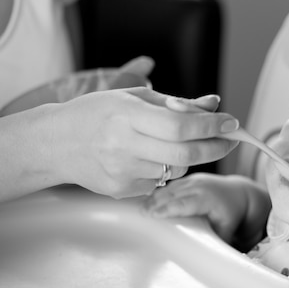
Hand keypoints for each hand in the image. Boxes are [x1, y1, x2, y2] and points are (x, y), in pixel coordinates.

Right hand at [51, 87, 239, 198]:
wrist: (56, 144)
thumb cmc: (96, 114)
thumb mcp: (134, 97)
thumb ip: (176, 103)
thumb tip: (214, 104)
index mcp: (126, 115)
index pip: (180, 126)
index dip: (211, 126)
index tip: (232, 123)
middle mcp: (123, 146)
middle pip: (185, 154)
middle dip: (216, 147)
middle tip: (230, 139)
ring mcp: (123, 172)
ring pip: (176, 169)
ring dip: (190, 157)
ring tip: (178, 143)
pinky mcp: (123, 190)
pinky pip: (160, 181)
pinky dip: (167, 169)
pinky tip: (150, 157)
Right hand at [144, 173, 269, 242]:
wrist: (238, 193)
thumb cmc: (231, 214)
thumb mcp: (226, 229)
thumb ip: (216, 241)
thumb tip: (206, 259)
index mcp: (208, 198)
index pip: (185, 203)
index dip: (169, 208)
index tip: (153, 214)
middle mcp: (199, 186)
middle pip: (173, 194)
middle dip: (156, 203)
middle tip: (140, 215)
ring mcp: (192, 180)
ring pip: (169, 189)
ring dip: (154, 198)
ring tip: (140, 210)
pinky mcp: (187, 179)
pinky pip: (170, 186)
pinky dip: (158, 194)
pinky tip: (147, 203)